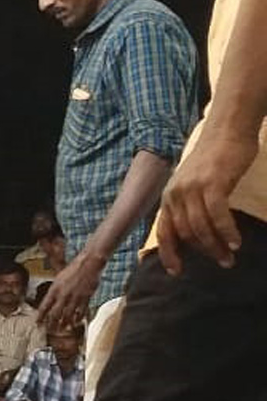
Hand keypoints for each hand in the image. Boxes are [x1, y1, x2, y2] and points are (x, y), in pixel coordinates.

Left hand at [37, 252, 103, 327]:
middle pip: (55, 314)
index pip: (44, 306)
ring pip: (68, 315)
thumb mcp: (59, 278)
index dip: (40, 316)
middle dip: (51, 324)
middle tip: (49, 330)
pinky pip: (81, 311)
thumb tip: (50, 300)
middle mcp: (63, 295)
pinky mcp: (86, 298)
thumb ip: (55, 290)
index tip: (37, 323)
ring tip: (62, 329)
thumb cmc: (73, 269)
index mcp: (54, 289)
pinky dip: (78, 318)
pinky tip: (76, 322)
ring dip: (64, 323)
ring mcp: (75, 297)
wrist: (88, 263)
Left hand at [157, 127, 256, 274]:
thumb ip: (191, 204)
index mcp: (169, 196)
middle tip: (222, 262)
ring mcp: (192, 189)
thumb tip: (195, 232)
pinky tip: (236, 242)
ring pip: (201, 228)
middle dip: (203, 252)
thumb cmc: (216, 157)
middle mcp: (176, 194)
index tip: (176, 272)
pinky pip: (217, 216)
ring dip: (216, 246)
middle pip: (186, 233)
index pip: (165, 231)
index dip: (169, 254)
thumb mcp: (194, 183)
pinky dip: (226, 232)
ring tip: (230, 256)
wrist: (228, 128)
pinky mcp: (212, 184)